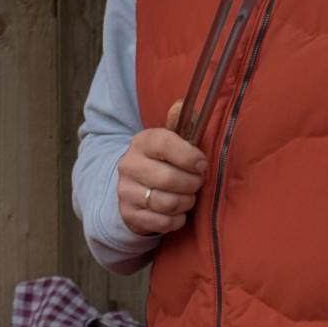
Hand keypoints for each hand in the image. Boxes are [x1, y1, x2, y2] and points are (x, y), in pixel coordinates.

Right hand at [115, 104, 205, 239]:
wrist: (132, 188)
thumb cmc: (162, 162)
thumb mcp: (170, 140)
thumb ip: (180, 122)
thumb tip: (183, 104)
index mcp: (142, 142)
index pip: (165, 144)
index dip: (189, 156)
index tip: (201, 164)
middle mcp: (128, 165)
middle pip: (169, 179)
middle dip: (192, 184)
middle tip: (197, 183)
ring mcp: (126, 191)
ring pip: (167, 203)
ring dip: (186, 203)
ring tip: (188, 197)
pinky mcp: (128, 215)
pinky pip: (161, 222)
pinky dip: (176, 220)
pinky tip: (178, 212)